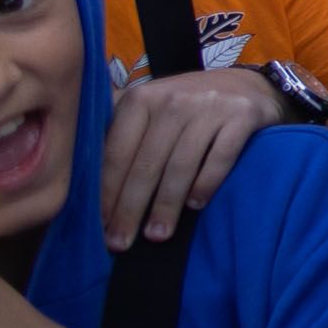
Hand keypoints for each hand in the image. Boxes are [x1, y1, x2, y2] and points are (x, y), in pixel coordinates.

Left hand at [99, 63, 281, 247]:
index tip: (100, 226)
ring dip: (166, 206)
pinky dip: (206, 185)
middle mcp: (173, 99)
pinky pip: (220, 158)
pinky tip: (195, 206)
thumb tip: (80, 177)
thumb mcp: (150, 109)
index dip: (107, 193)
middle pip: (146, 164)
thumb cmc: (187, 108)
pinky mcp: (243, 115)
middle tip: (121, 243)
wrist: (246, 85)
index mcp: (141, 99)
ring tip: (157, 235)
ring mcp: (210, 106)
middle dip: (131, 208)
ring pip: (180, 165)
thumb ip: (120, 132)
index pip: (117, 153)